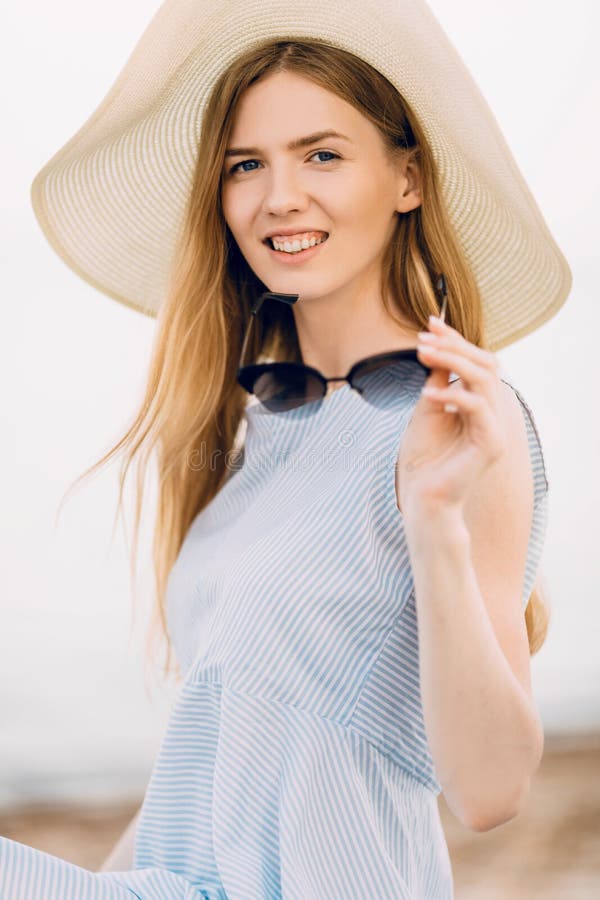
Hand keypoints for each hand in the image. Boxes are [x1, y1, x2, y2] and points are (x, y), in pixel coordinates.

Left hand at [396, 316, 508, 515]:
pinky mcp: (491, 444)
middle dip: (455, 346)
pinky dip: (453, 395)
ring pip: (485, 380)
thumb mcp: (428, 408)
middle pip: (486, 364)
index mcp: (480, 402)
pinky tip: (427, 392)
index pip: (475, 362)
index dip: (455, 340)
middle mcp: (492, 412)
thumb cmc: (424, 455)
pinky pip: (478, 408)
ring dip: (453, 362)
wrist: (423, 494)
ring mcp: (495, 428)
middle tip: (424, 337)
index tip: (429, 322)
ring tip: (423, 354)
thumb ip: (437, 380)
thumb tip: (435, 348)